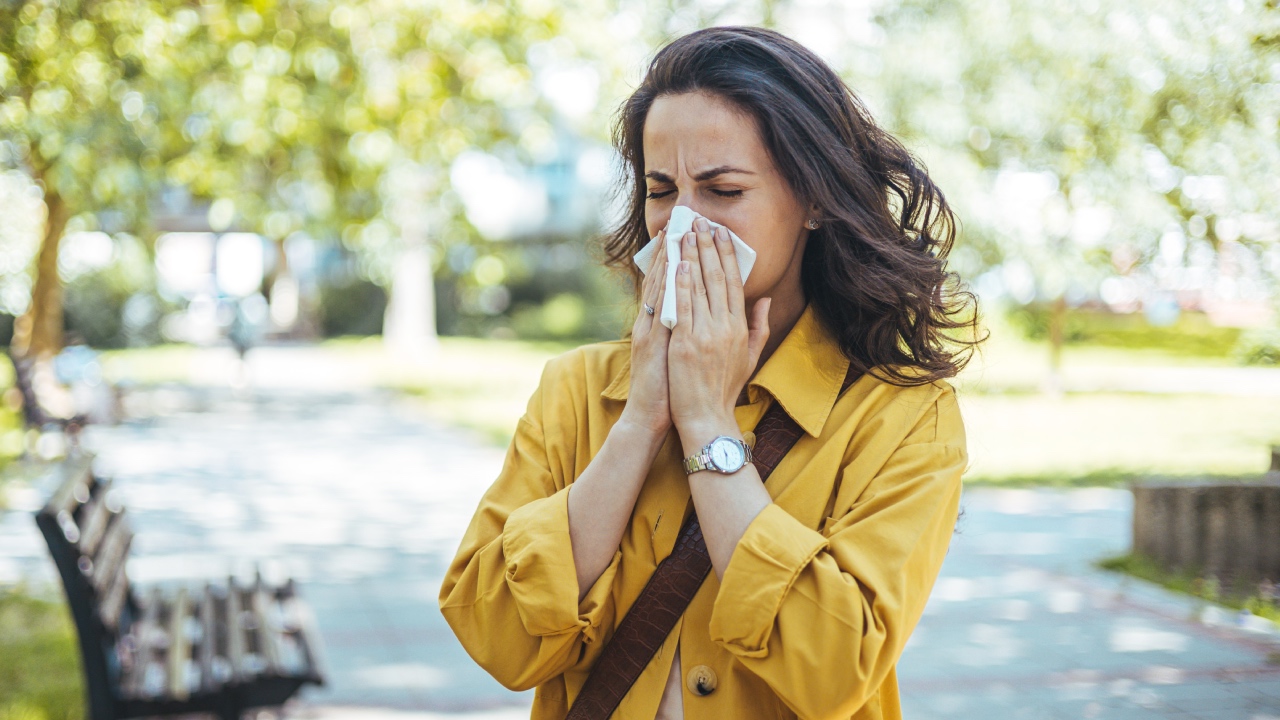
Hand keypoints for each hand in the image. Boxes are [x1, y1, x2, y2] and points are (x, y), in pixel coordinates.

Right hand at [619, 224, 673, 437]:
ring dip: (666, 258)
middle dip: (671, 249)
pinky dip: (664, 285)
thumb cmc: (669, 390)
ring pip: (657, 287)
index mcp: (659, 325)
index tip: (687, 234)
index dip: (677, 259)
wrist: (649, 417)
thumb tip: (700, 315)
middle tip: (681, 220)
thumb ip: (686, 332)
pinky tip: (673, 266)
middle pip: (661, 278)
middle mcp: (651, 323)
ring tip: (675, 232)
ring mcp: (648, 330)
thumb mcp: (679, 356)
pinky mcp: (649, 341)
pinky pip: (658, 307)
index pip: (668, 285)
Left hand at [668, 217, 771, 441]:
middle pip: (717, 278)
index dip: (727, 256)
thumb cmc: (725, 389)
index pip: (734, 283)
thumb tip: (765, 299)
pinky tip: (677, 265)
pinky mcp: (685, 344)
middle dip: (708, 247)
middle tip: (701, 222)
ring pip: (698, 287)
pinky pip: (682, 307)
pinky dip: (680, 285)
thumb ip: (759, 326)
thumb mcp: (750, 357)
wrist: (707, 417)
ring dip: (691, 257)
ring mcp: (704, 335)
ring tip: (685, 233)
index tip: (721, 233)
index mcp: (740, 328)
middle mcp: (724, 327)